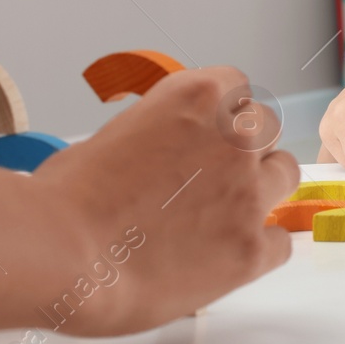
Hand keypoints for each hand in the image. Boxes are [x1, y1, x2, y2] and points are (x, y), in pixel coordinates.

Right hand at [31, 65, 298, 334]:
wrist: (59, 252)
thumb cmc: (66, 197)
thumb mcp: (115, 133)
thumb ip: (160, 132)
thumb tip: (167, 151)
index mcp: (198, 96)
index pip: (237, 86)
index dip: (221, 113)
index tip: (208, 133)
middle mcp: (233, 136)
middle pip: (266, 128)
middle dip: (243, 149)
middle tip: (211, 178)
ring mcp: (248, 192)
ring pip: (285, 174)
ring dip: (261, 189)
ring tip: (224, 214)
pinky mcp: (250, 247)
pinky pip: (281, 241)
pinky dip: (259, 248)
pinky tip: (227, 257)